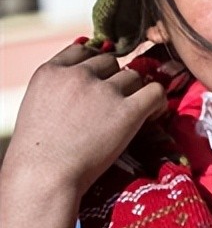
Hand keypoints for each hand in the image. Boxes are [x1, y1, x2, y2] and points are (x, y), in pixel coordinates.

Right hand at [0, 44, 167, 227]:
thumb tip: (86, 71)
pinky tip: (151, 115)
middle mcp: (78, 75)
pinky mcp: (127, 110)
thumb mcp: (39, 105)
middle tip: (113, 105)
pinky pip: (155, 91)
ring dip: (135, 92)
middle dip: (114, 80)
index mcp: (50, 71)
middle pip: (111, 63)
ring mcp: (103, 91)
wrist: (44, 177)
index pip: (83, 50)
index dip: (95, 66)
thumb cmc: (38, 152)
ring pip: (134, 76)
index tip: (99, 83)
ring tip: (131, 114)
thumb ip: (60, 85)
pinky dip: (158, 101)